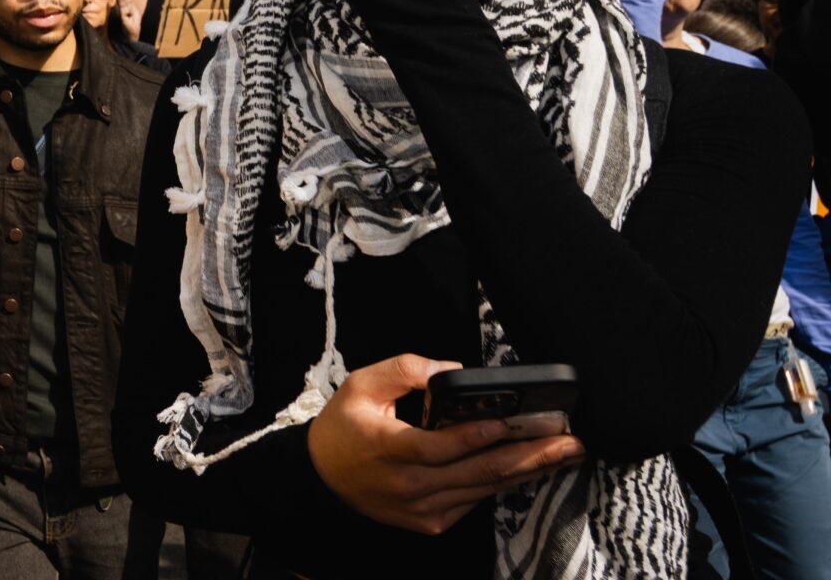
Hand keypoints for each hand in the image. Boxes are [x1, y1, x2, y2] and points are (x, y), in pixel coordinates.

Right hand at [308, 354, 585, 535]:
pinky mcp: (432, 522)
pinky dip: (504, 483)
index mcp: (389, 450)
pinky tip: (529, 468)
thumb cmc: (343, 428)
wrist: (322, 480)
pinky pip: (475, 500)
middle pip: (479, 472)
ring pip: (485, 490)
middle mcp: (410, 486)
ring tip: (564, 454)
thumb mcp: (361, 384)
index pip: (442, 446)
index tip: (515, 422)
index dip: (479, 435)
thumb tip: (452, 371)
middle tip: (570, 442)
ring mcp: (424, 510)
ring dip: (528, 471)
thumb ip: (405, 369)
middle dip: (531, 456)